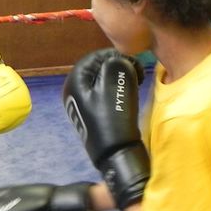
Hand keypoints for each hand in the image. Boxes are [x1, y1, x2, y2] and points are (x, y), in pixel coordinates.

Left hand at [62, 49, 149, 208]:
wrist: (115, 154)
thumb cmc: (114, 117)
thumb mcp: (117, 83)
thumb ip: (118, 63)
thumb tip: (119, 62)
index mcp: (74, 81)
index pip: (96, 56)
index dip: (118, 57)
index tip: (136, 66)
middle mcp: (73, 91)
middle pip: (98, 68)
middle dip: (119, 69)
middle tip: (137, 77)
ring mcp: (80, 104)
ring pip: (102, 81)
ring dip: (119, 80)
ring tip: (134, 87)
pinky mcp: (90, 114)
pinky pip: (103, 94)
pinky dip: (116, 92)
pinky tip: (126, 99)